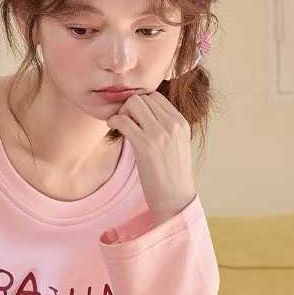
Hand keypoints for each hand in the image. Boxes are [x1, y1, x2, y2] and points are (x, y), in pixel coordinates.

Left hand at [106, 89, 195, 223]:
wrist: (174, 197)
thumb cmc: (171, 174)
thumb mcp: (176, 144)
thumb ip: (165, 127)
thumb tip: (144, 114)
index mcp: (181, 122)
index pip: (156, 96)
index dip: (140, 103)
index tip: (133, 116)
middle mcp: (172, 124)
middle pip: (143, 97)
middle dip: (129, 106)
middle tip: (123, 121)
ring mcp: (160, 134)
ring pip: (133, 104)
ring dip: (121, 112)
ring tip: (119, 125)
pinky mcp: (145, 146)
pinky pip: (124, 121)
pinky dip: (114, 121)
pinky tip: (112, 128)